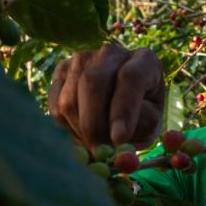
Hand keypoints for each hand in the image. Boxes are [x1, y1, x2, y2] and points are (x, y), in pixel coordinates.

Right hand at [47, 45, 164, 150]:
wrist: (120, 102)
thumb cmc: (141, 115)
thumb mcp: (151, 122)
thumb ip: (140, 127)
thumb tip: (117, 141)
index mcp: (144, 61)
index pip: (131, 78)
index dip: (122, 109)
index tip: (118, 139)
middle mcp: (111, 53)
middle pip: (93, 83)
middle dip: (94, 124)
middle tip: (98, 152)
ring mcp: (82, 58)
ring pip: (69, 98)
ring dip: (79, 130)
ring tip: (93, 146)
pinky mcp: (61, 71)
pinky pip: (55, 106)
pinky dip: (65, 128)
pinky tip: (81, 136)